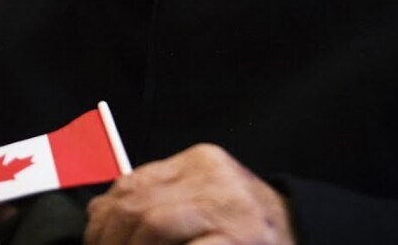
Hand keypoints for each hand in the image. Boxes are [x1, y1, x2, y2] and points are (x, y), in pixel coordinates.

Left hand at [84, 143, 294, 244]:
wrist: (303, 234)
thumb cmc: (246, 229)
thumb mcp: (201, 201)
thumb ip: (157, 198)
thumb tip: (97, 210)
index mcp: (202, 162)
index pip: (132, 182)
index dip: (102, 217)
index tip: (93, 242)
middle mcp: (215, 177)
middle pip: (136, 203)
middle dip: (108, 239)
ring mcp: (230, 209)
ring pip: (151, 223)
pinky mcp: (238, 240)